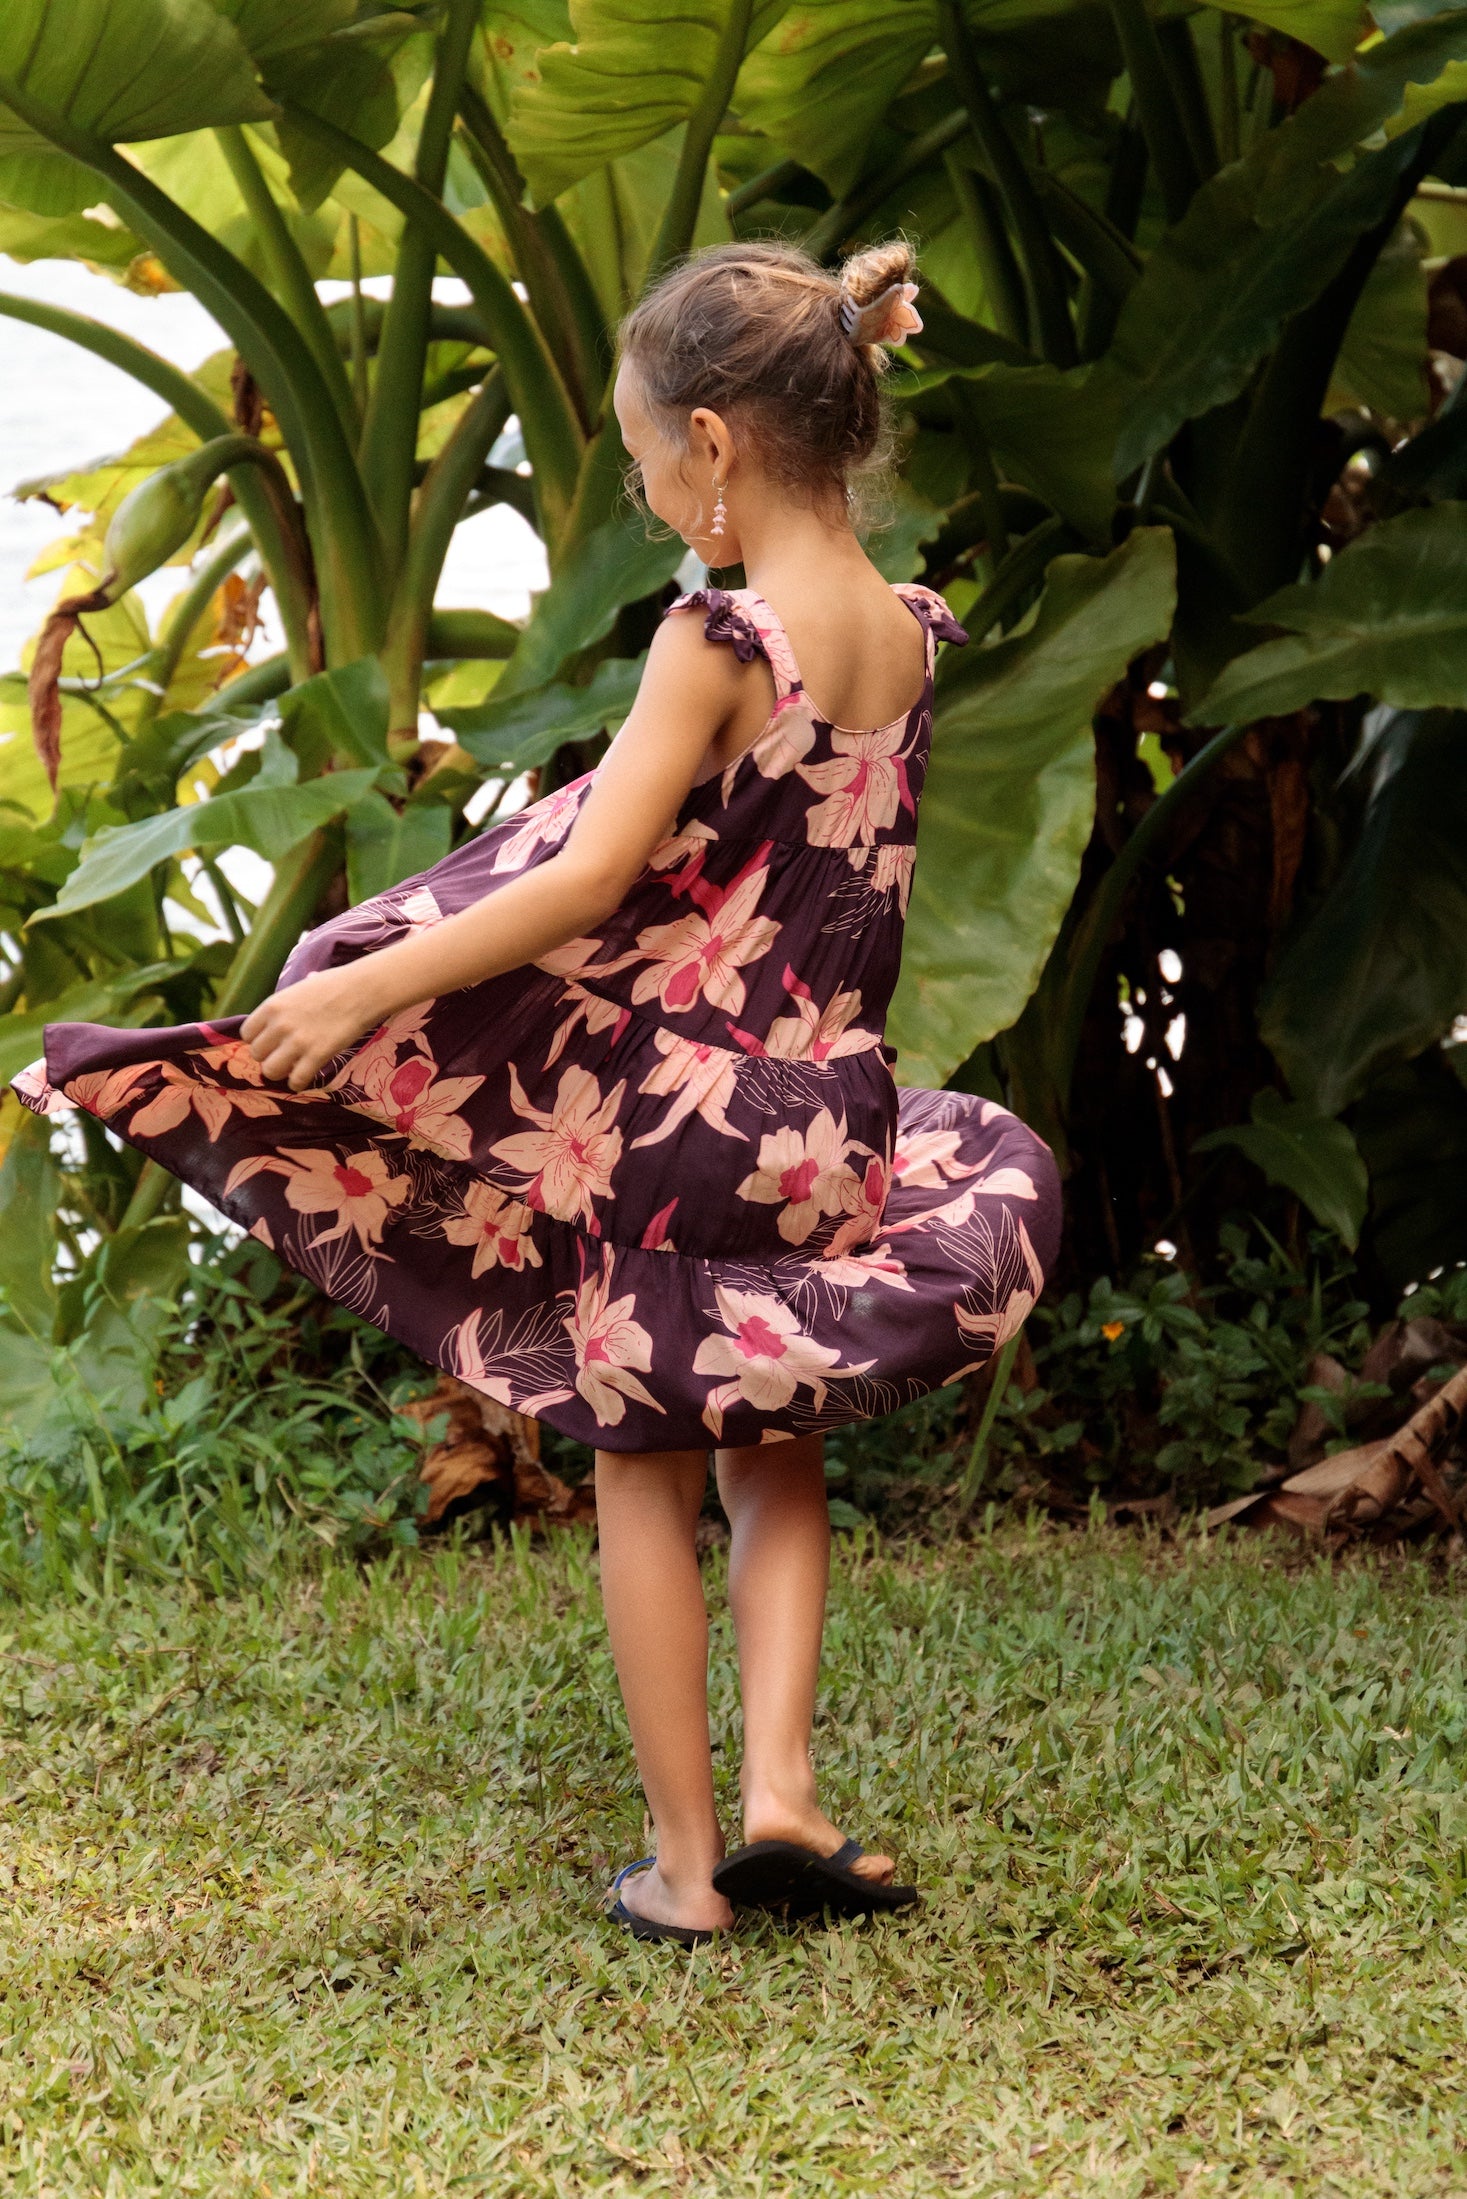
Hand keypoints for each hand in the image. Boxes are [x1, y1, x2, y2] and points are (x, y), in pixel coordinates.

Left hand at [241, 966, 390, 1089]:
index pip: (247, 1033)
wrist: (363, 990)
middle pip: (256, 1054)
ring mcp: (297, 1042)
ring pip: (270, 1071)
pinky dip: (299, 1082)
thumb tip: (282, 1011)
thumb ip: (286, 1004)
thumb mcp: (300, 988)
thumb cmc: (335, 984)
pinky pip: (296, 1080)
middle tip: (284, 1055)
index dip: (259, 1040)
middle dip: (269, 1056)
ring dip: (281, 1072)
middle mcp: (279, 1025)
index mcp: (272, 1005)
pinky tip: (306, 1076)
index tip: (271, 1041)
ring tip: (293, 1067)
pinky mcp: (317, 1056)